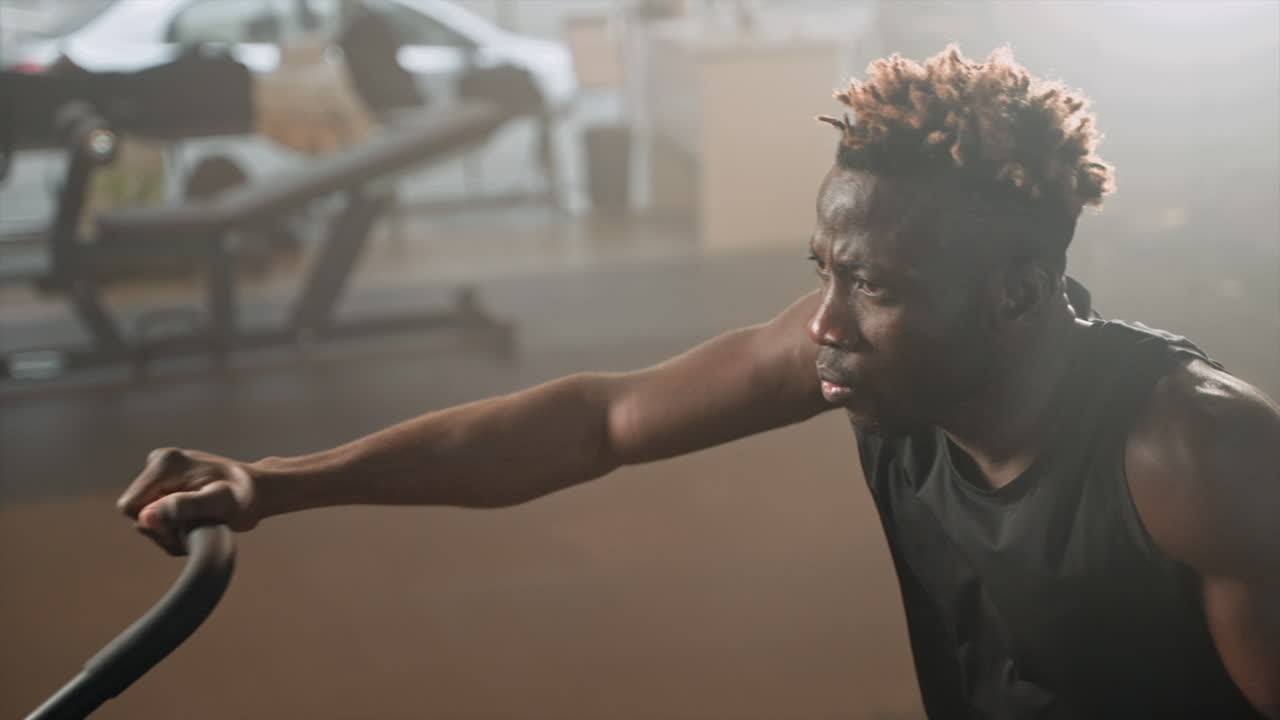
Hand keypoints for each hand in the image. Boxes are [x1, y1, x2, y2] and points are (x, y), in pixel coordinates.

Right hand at [118, 448, 259, 555]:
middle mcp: (159, 461)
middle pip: (137, 512)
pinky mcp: (165, 480)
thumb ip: (183, 508)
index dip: (153, 525)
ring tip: (198, 526)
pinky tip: (193, 522)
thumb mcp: (219, 504)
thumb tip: (145, 518)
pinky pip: (154, 511)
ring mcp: (161, 470)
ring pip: (145, 514)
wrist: (257, 490)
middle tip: (195, 530)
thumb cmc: (244, 498)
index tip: (183, 527)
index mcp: (166, 463)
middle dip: (162, 529)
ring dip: (168, 529)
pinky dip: (171, 524)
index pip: (131, 507)